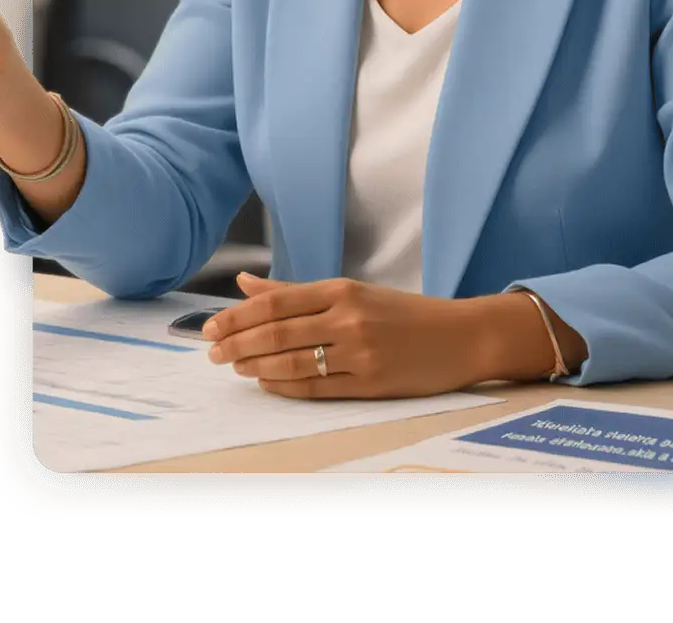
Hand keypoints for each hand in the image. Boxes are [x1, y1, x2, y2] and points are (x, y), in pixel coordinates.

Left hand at [202, 272, 505, 399]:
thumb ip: (295, 291)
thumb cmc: (402, 313)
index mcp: (341, 291)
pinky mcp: (373, 384)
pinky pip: (318, 388)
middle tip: (211, 352)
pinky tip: (265, 383)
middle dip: (237, 343)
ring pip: (293, 362)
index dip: (236, 317)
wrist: (462, 336)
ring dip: (256, 366)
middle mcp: (348, 319)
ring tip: (233, 367)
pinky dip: (285, 386)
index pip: (275, 303)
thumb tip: (244, 283)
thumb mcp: (351, 292)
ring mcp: (361, 353)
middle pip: (277, 332)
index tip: (210, 328)